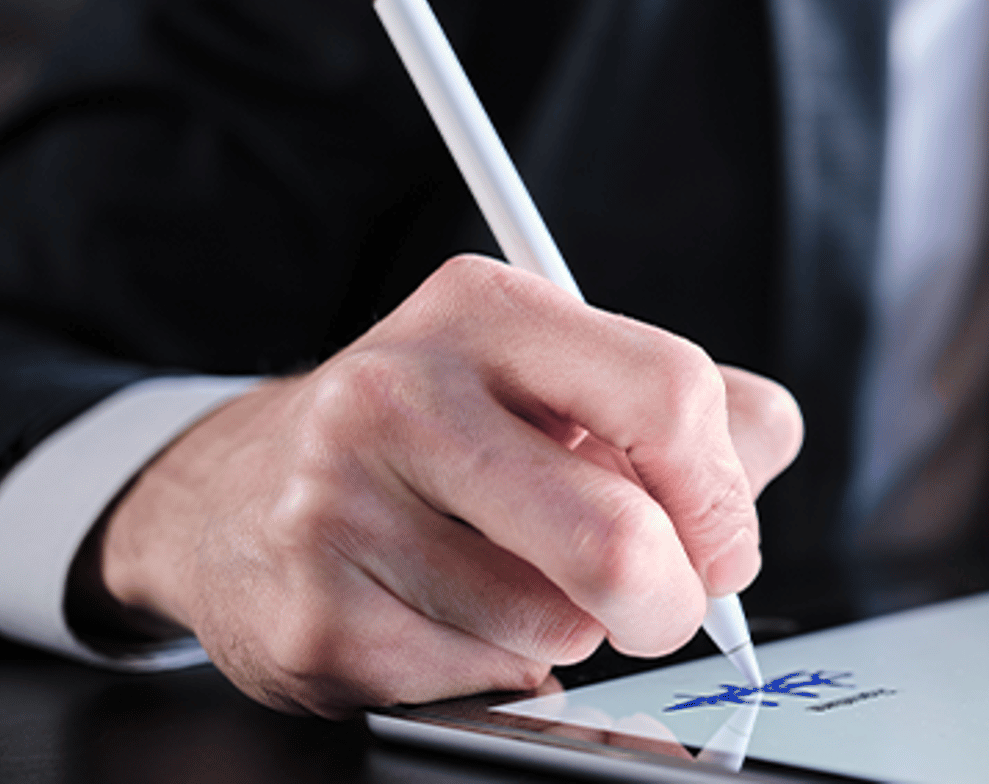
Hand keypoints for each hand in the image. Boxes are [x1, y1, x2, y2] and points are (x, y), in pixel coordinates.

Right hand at [93, 254, 802, 715]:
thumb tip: (758, 470)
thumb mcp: (548, 373)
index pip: (674, 395)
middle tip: (657, 598)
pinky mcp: (313, 618)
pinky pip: (485, 679)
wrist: (229, 495)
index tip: (717, 538)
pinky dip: (497, 666)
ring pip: (558, 624)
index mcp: (487, 309)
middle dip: (671, 599)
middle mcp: (402, 391)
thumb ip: (687, 406)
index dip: (724, 496)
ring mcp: (340, 506)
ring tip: (506, 574)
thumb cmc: (433, 434)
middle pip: (622, 540)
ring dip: (570, 626)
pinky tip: (447, 614)